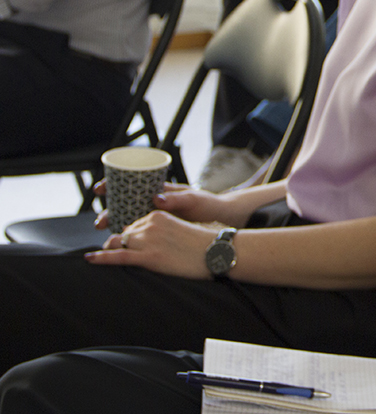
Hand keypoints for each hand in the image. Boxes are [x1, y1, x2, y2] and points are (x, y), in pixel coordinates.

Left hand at [84, 210, 219, 279]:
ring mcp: (149, 239)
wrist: (219, 252)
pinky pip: (118, 256)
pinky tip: (90, 259)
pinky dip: (101, 258)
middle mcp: (151, 223)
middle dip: (119, 242)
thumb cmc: (207, 242)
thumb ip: (168, 229)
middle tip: (112, 249)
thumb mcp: (185, 227)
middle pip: (125, 233)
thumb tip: (164, 239)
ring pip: (118, 243)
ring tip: (100, 256)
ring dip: (110, 249)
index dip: (129, 233)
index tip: (123, 239)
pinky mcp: (149, 256)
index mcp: (160, 213)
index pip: (135, 222)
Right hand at [91, 181, 234, 230]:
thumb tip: (155, 198)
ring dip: (115, 226)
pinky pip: (140, 232)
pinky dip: (128, 237)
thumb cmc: (208, 205)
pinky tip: (119, 245)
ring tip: (104, 234)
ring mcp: (156, 217)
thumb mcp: (194, 200)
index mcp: (160, 191)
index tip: (99, 189)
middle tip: (99, 223)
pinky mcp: (160, 230)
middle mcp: (154, 203)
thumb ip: (176, 199)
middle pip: (124, 205)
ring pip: (129, 219)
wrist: (221, 218)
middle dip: (108, 212)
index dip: (112, 185)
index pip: (131, 185)